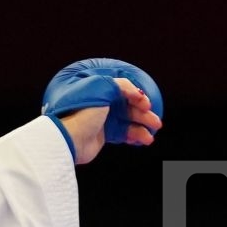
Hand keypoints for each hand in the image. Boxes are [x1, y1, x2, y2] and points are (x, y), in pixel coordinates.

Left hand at [42, 59, 165, 163]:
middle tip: (156, 122)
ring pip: (128, 122)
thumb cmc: (81, 111)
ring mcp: (102, 119)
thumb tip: (137, 92)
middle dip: (144, 114)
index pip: (124, 90)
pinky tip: (142, 140)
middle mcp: (101, 104)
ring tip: (150, 137)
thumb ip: (122, 85)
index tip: (146, 104)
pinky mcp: (103, 135)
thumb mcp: (102, 88)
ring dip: (142, 127)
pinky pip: (123, 134)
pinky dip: (134, 136)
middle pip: (129, 107)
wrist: (69, 138)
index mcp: (99, 89)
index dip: (137, 96)